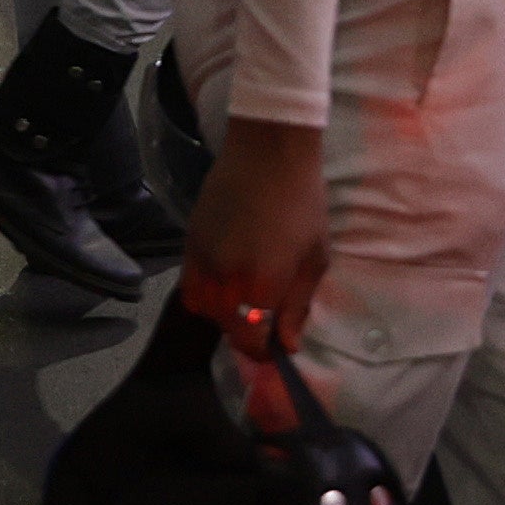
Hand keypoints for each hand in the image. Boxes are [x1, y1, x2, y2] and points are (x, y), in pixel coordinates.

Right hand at [180, 114, 333, 357]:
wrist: (269, 152)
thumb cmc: (303, 203)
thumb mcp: (315, 257)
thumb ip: (298, 305)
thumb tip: (288, 345)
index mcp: (263, 284)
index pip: (253, 340)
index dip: (264, 352)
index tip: (277, 350)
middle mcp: (228, 278)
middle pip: (228, 328)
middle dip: (247, 334)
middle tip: (267, 324)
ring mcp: (204, 260)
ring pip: (204, 310)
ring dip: (224, 315)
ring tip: (245, 301)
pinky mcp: (189, 243)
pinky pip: (189, 285)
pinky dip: (205, 293)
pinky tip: (226, 281)